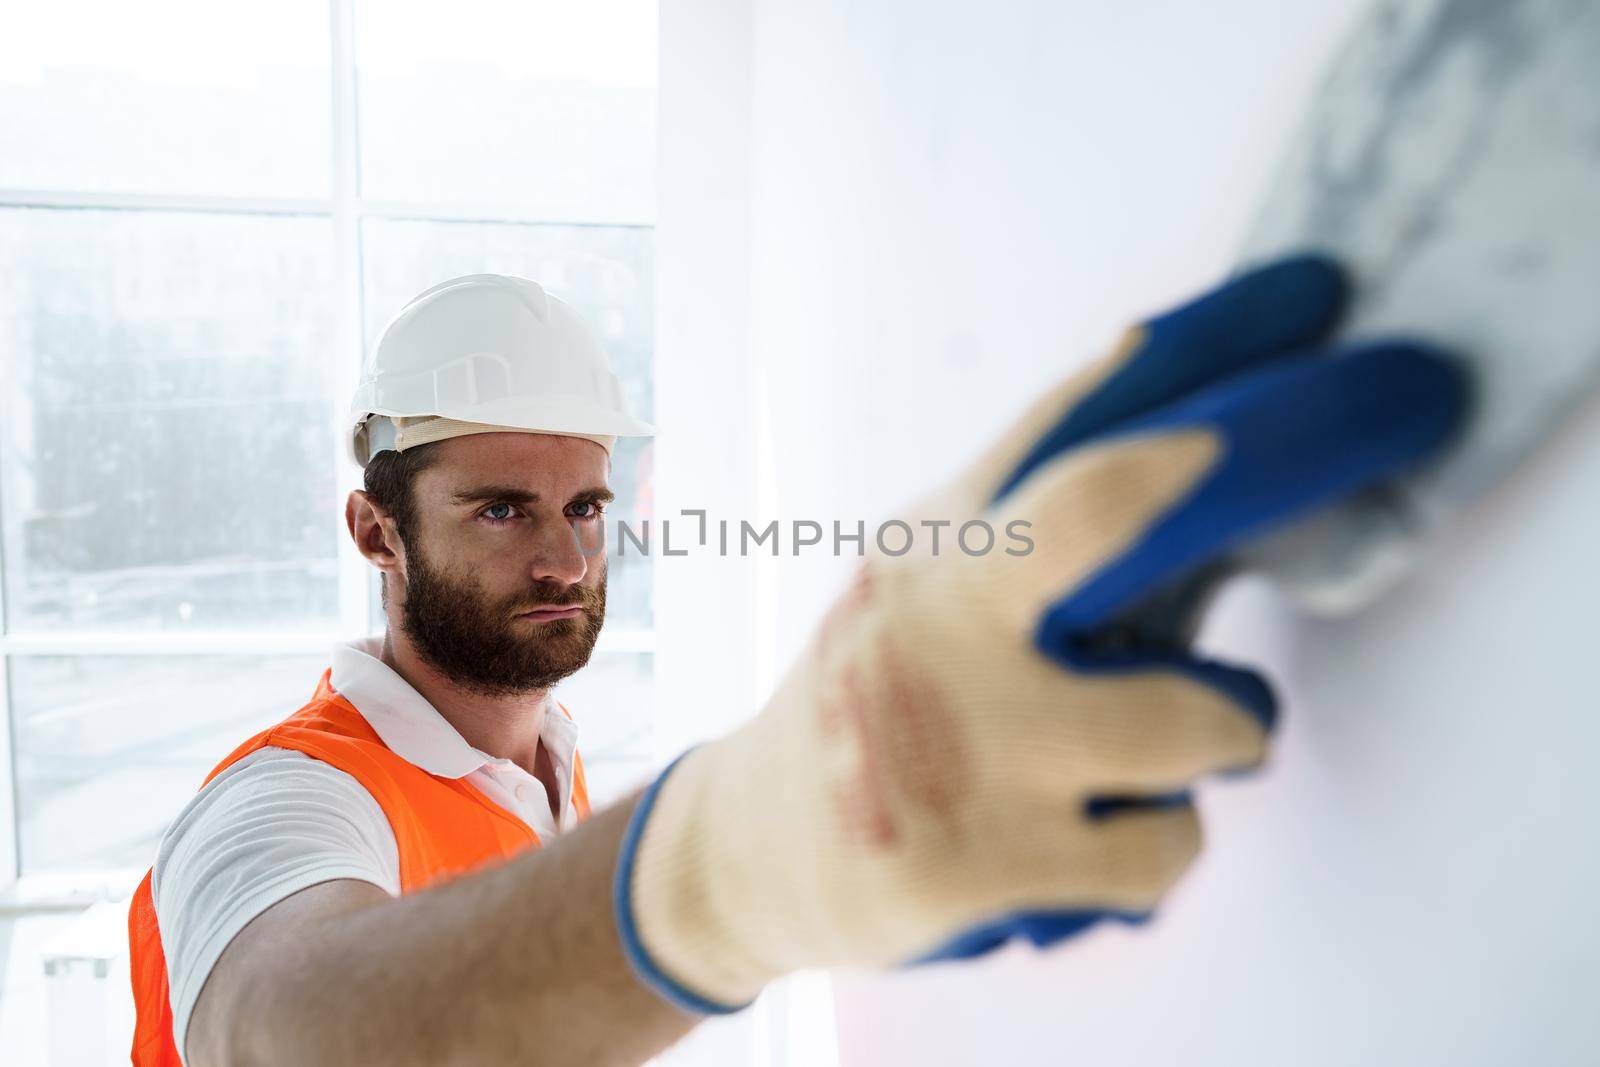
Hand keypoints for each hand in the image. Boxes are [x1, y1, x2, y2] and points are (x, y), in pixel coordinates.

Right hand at [612, 255, 1468, 1012]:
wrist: (754, 850)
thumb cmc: (880, 693)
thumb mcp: (928, 578)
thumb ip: (1029, 502)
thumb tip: (1147, 364)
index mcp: (945, 540)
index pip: (1074, 418)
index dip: (1200, 346)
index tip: (1315, 288)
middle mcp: (941, 617)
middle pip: (1090, 505)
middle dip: (1209, 467)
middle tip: (1320, 433)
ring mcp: (957, 742)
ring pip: (1196, 721)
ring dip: (1224, 729)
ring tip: (1189, 739)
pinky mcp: (973, 861)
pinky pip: (1165, 846)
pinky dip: (1162, 841)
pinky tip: (1104, 833)